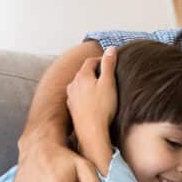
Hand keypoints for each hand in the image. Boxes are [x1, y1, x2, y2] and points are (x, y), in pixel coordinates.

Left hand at [66, 46, 116, 173]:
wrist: (91, 132)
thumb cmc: (102, 108)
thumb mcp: (109, 83)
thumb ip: (109, 65)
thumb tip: (111, 49)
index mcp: (82, 76)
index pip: (90, 61)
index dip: (101, 60)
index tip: (109, 62)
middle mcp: (73, 85)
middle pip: (84, 72)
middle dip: (94, 72)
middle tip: (106, 75)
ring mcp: (71, 98)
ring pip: (80, 85)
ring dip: (89, 84)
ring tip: (100, 89)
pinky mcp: (72, 110)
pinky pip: (78, 97)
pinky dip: (85, 96)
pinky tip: (93, 102)